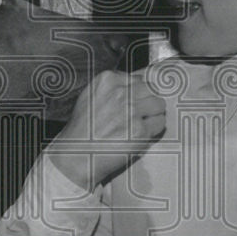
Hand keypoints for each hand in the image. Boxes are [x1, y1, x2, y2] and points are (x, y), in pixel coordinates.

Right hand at [48, 70, 165, 191]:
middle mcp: (120, 92)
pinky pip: (160, 122)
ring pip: (159, 104)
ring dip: (153, 115)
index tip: (132, 103)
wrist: (76, 156)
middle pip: (151, 90)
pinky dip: (154, 129)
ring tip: (139, 125)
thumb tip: (139, 81)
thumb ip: (112, 86)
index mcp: (107, 80)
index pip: (139, 79)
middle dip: (146, 102)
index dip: (137, 93)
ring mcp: (131, 111)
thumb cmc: (82, 129)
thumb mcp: (90, 96)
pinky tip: (140, 135)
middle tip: (137, 115)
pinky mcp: (140, 130)